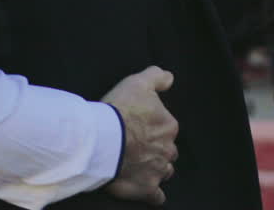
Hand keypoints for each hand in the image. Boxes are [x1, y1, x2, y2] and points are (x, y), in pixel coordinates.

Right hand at [101, 66, 177, 204]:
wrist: (104, 138)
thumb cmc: (120, 109)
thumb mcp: (138, 83)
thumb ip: (156, 77)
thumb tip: (169, 77)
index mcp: (168, 126)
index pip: (167, 128)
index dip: (154, 128)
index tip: (139, 127)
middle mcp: (167, 149)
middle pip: (167, 151)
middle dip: (158, 150)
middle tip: (139, 147)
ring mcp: (158, 170)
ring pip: (163, 171)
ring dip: (156, 170)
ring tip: (140, 166)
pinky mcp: (147, 188)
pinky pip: (156, 196)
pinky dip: (153, 194)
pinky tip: (148, 192)